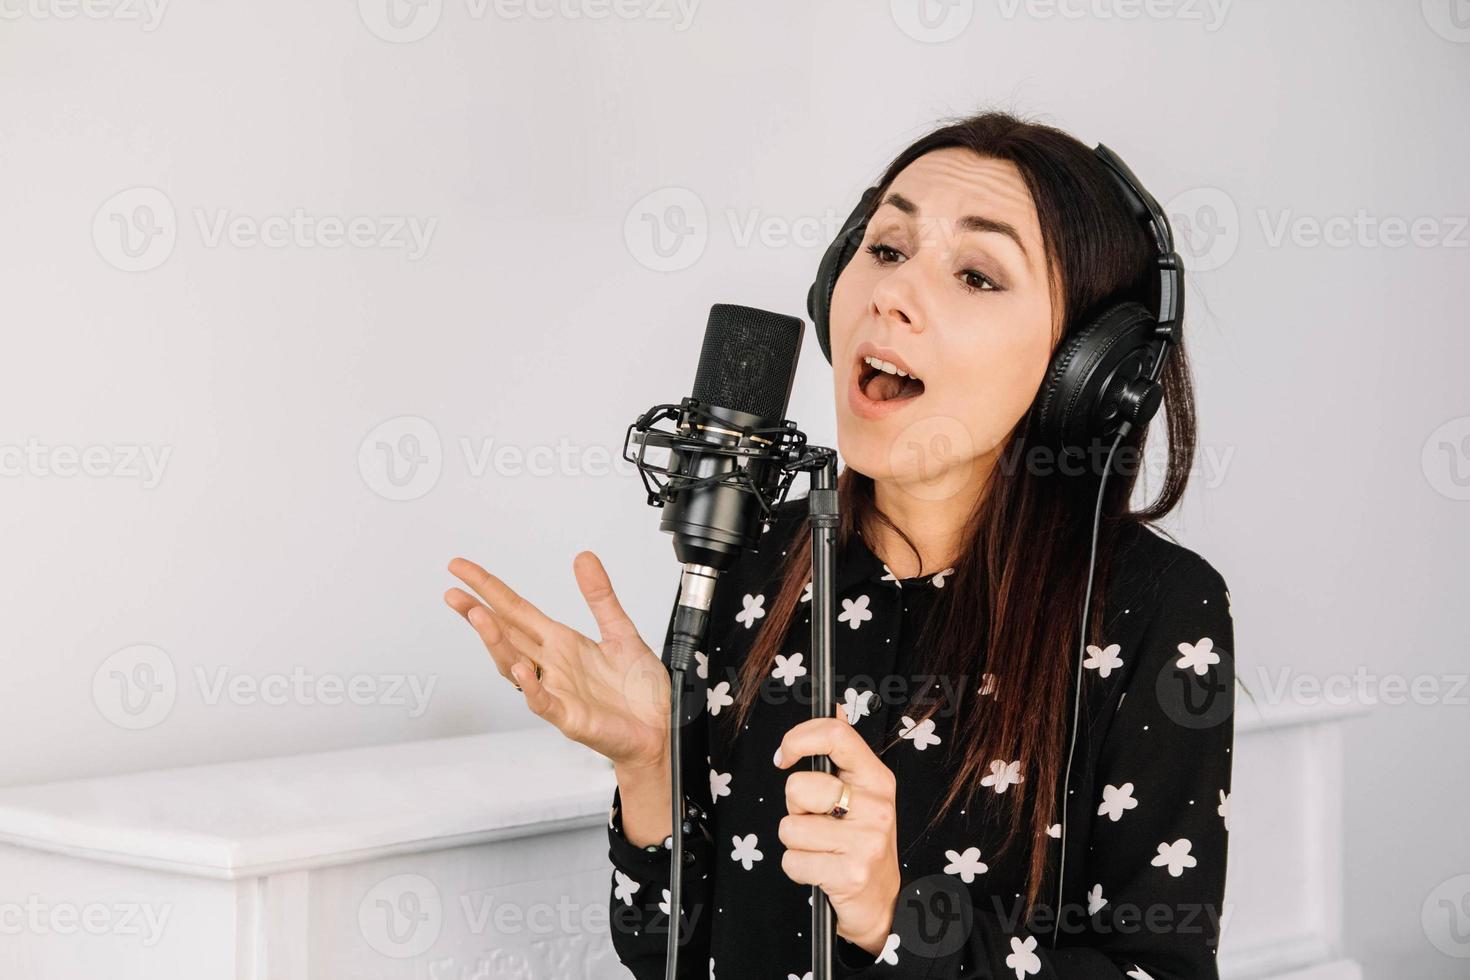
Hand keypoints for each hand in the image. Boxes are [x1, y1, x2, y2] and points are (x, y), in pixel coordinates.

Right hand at [444, 552, 670, 770]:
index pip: (516, 611)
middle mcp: (553, 665)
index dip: (489, 589)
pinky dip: (532, 687)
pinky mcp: (571, 717)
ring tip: (479, 617)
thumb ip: (600, 596)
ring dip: (496, 642)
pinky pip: (544, 702)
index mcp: (562, 643)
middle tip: (454, 593)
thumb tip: (583, 558)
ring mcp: (557, 691)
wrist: (659, 729)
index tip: (462, 570)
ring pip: (515, 666)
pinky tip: (523, 670)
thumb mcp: (621, 631)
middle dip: (477, 613)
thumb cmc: (638, 691)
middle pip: (506, 635)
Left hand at [773, 703, 900, 956]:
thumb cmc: (863, 841)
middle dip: (794, 808)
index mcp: (877, 779)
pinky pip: (792, 860)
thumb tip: (834, 706)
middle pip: (798, 787)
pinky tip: (822, 870)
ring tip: (822, 848)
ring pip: (789, 828)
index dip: (798, 737)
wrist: (883, 902)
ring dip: (795, 842)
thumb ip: (844, 753)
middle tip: (818, 822)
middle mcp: (876, 806)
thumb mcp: (863, 793)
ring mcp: (866, 840)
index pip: (836, 735)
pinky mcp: (850, 873)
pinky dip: (797, 868)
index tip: (784, 755)